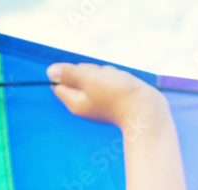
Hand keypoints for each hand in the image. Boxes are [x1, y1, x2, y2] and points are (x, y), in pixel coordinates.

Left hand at [47, 62, 164, 129]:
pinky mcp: (112, 99)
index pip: (60, 83)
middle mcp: (85, 104)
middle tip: (104, 80)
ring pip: (96, 77)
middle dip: (92, 72)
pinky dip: (116, 78)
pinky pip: (109, 81)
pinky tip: (124, 85)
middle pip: (78, 77)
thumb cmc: (117, 94)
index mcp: (74, 103)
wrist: (147, 110)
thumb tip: (50, 72)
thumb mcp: (89, 79)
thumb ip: (69, 74)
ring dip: (106, 73)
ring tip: (117, 82)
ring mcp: (99, 102)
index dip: (71, 72)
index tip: (85, 76)